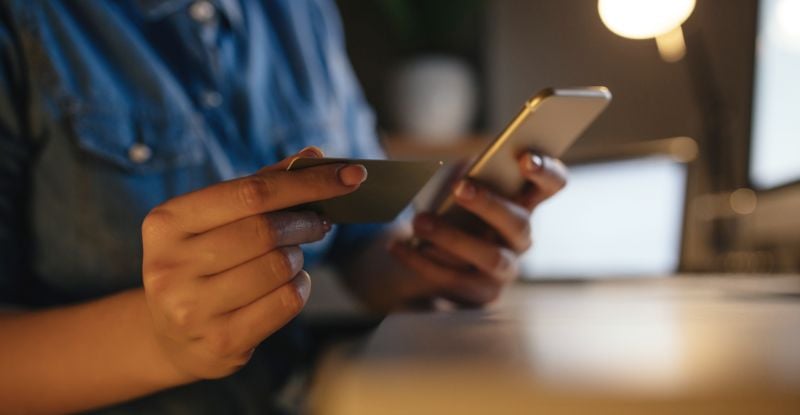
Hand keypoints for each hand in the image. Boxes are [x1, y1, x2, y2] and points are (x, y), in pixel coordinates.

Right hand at [140, 147, 366, 378]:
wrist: (171, 335)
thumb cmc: (202, 262)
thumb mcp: (214, 220)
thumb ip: (261, 184)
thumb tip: (315, 156)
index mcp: (166, 223)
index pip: (250, 192)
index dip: (307, 182)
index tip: (349, 175)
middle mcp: (170, 266)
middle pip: (266, 231)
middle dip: (306, 221)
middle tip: (320, 221)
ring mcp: (193, 308)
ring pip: (279, 266)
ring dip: (299, 256)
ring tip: (292, 255)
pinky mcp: (221, 341)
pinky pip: (286, 302)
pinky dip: (301, 286)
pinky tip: (291, 282)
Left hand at [389, 152, 566, 305]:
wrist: (420, 254)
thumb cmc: (446, 209)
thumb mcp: (454, 184)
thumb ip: (466, 173)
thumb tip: (469, 173)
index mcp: (522, 202)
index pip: (551, 184)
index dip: (545, 171)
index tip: (525, 158)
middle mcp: (520, 238)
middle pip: (519, 222)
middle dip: (490, 204)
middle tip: (459, 188)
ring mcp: (504, 270)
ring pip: (491, 258)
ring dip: (453, 238)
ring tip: (419, 222)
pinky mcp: (481, 297)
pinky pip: (456, 281)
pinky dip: (423, 262)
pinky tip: (399, 246)